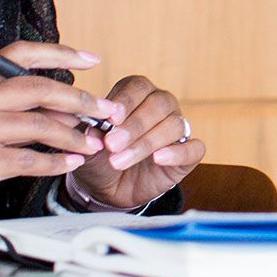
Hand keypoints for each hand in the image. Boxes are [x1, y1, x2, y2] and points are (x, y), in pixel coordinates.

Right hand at [0, 42, 125, 247]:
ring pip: (36, 125)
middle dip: (78, 99)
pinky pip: (26, 160)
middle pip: (35, 87)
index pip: (17, 54)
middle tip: (105, 109)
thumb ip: (3, 109)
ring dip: (72, 135)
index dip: (59, 52)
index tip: (91, 58)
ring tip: (91, 143)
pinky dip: (53, 163)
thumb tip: (60, 106)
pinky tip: (68, 164)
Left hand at [67, 75, 205, 209]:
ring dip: (146, 143)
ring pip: (173, 125)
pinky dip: (177, 152)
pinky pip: (194, 148)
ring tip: (120, 160)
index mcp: (136, 94)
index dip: (126, 101)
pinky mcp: (188, 154)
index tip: (110, 119)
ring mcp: (177, 129)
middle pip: (158, 104)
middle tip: (112, 144)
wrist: (107, 190)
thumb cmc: (97, 158)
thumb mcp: (84, 143)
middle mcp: (160, 106)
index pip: (137, 86)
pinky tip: (159, 158)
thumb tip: (82, 121)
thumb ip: (84, 129)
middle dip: (134, 126)